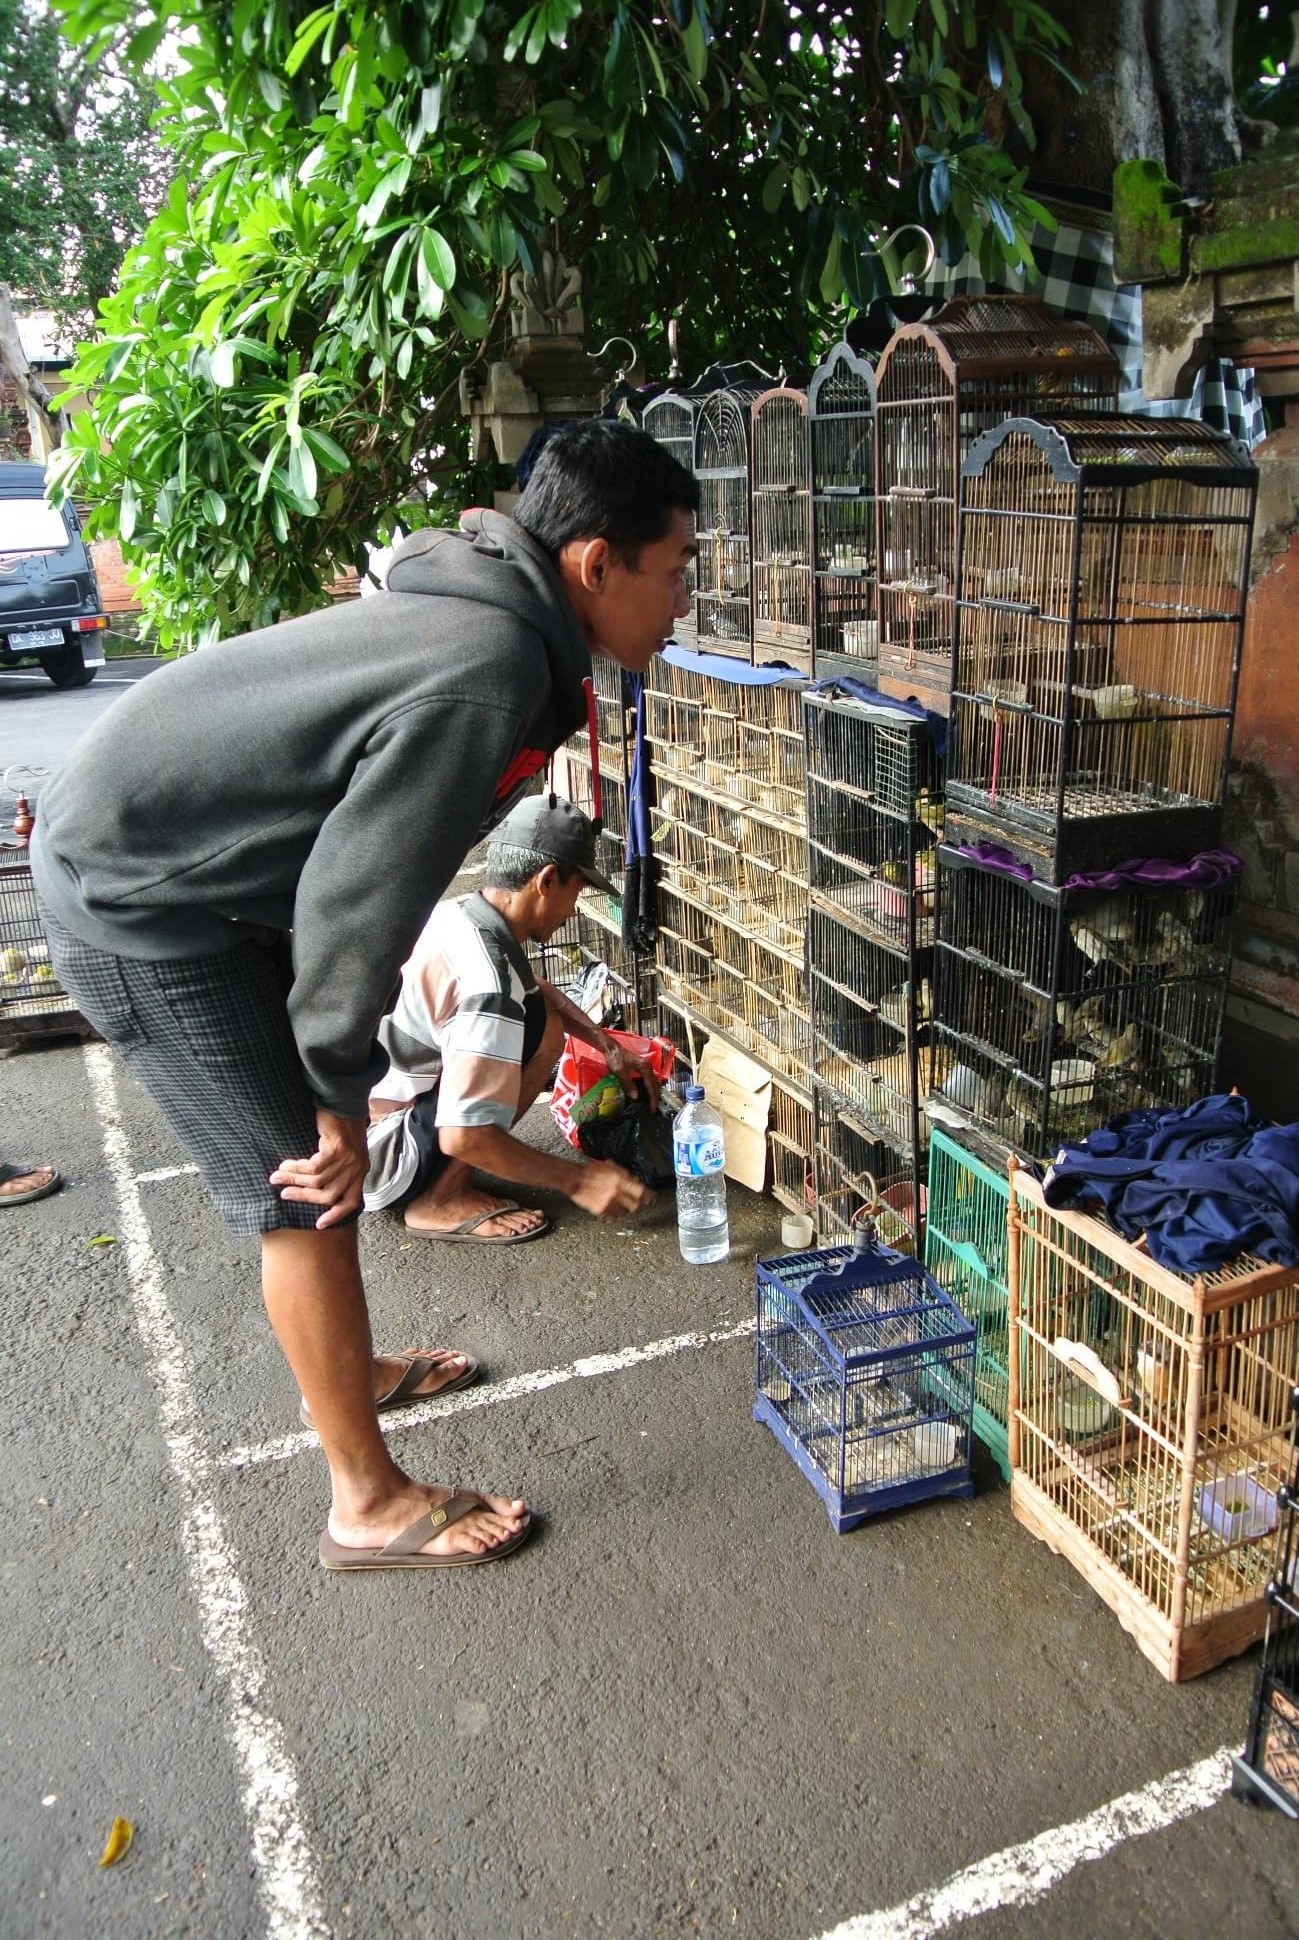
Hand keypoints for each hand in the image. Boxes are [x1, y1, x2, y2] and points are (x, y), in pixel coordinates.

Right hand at [269, 1109, 369, 1229]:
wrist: (344, 1100)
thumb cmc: (341, 1124)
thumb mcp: (346, 1150)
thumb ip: (338, 1169)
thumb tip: (315, 1186)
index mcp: (361, 1171)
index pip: (351, 1202)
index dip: (336, 1215)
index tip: (319, 1225)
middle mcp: (357, 1168)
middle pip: (329, 1195)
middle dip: (303, 1197)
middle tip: (284, 1194)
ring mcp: (349, 1159)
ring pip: (318, 1182)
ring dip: (294, 1181)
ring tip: (278, 1177)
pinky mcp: (337, 1149)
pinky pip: (314, 1168)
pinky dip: (297, 1169)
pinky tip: (287, 1164)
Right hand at [569, 1158, 654, 1219]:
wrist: (575, 1179)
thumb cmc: (590, 1171)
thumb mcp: (611, 1166)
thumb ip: (624, 1174)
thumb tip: (636, 1180)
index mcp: (620, 1179)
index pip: (641, 1191)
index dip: (649, 1196)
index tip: (652, 1199)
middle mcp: (616, 1192)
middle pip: (634, 1205)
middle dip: (636, 1205)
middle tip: (636, 1204)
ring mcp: (608, 1203)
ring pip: (624, 1213)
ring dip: (624, 1210)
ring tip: (621, 1206)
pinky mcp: (600, 1210)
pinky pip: (612, 1217)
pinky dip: (614, 1215)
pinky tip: (612, 1210)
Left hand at [603, 1037, 660, 1111]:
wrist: (612, 1049)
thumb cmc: (615, 1058)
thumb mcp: (619, 1072)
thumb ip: (627, 1084)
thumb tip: (635, 1097)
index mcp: (645, 1067)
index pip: (651, 1085)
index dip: (652, 1098)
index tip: (653, 1108)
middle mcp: (648, 1067)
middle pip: (655, 1084)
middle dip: (655, 1097)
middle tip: (653, 1109)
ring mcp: (646, 1067)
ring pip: (654, 1083)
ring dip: (654, 1093)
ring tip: (652, 1104)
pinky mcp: (643, 1068)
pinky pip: (650, 1080)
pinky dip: (650, 1089)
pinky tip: (647, 1095)